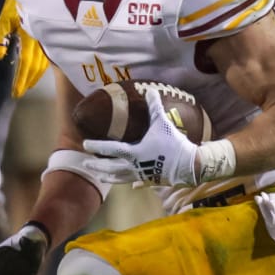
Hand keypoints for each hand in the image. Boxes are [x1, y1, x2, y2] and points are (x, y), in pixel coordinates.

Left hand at [0, 0, 48, 96]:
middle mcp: (40, 39)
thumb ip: (0, 39)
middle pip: (35, 67)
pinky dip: (41, 68)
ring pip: (43, 63)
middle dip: (27, 82)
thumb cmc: (14, 4)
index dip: (21, 79)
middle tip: (19, 93)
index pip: (26, 63)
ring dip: (34, 76)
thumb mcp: (4, 19)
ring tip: (27, 86)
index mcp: (29, 35)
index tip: (15, 92)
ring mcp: (47, 38)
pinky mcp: (49, 37)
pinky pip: (48, 57)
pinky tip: (36, 73)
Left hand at [83, 86, 199, 186]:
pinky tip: (132, 185)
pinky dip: (132, 182)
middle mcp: (134, 166)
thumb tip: (150, 90)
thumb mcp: (162, 123)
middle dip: (97, 165)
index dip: (96, 146)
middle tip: (85, 163)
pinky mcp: (151, 180)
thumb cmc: (173, 144)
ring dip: (109, 176)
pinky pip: (138, 182)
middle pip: (111, 167)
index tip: (84, 143)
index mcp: (133, 153)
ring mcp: (142, 175)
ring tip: (100, 176)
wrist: (190, 165)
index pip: (110, 149)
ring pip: (120, 177)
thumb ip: (154, 107)